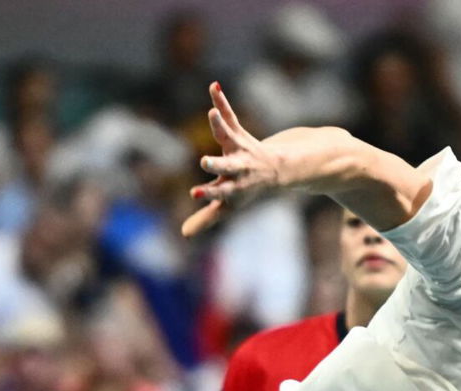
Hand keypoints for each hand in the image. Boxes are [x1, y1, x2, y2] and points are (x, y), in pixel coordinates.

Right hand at [182, 82, 282, 236]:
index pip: (220, 192)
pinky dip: (220, 101)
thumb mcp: (228, 206)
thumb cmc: (246, 190)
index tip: (194, 194)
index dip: (208, 194)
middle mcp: (238, 167)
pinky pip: (229, 115)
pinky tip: (214, 85)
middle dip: (217, 165)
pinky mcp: (238, 132)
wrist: (276, 171)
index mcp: (234, 187)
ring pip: (229, 136)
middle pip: (227, 166)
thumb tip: (184, 234)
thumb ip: (206, 219)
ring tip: (211, 112)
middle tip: (205, 162)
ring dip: (219, 125)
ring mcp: (239, 148)